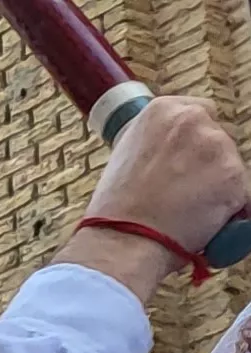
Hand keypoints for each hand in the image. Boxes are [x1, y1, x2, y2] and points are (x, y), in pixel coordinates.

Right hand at [72, 96, 250, 298]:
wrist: (122, 241)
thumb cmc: (115, 209)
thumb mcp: (125, 157)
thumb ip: (157, 143)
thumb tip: (174, 151)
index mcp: (162, 111)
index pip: (199, 113)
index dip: (193, 142)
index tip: (185, 158)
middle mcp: (193, 120)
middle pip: (219, 137)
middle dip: (207, 162)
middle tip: (183, 189)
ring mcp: (218, 147)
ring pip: (230, 165)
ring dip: (216, 185)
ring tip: (186, 209)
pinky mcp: (236, 176)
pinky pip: (240, 193)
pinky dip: (226, 208)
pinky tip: (199, 219)